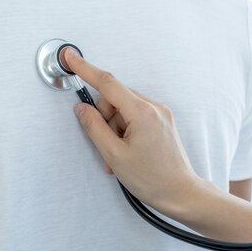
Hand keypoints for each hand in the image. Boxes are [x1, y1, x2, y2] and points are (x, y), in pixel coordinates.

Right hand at [63, 48, 204, 216]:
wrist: (181, 193)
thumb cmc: (152, 179)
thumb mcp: (114, 155)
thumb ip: (94, 128)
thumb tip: (82, 109)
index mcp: (142, 112)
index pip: (108, 83)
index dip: (86, 69)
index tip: (71, 56)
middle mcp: (154, 107)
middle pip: (115, 99)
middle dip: (104, 118)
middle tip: (105, 146)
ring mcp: (161, 114)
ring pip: (124, 109)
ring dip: (114, 129)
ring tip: (118, 157)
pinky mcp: (163, 121)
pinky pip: (136, 117)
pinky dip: (125, 131)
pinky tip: (127, 153)